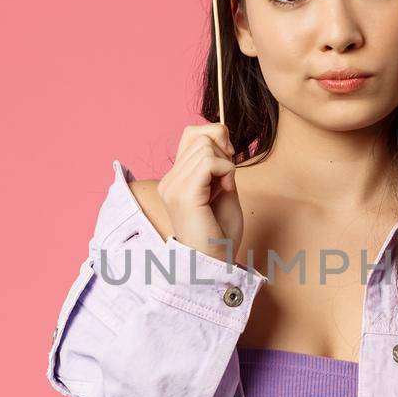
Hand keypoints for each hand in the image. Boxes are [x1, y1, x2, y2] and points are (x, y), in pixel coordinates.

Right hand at [159, 122, 243, 263]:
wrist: (215, 264)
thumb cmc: (221, 233)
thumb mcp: (223, 188)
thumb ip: (219, 162)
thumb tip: (221, 132)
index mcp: (175, 179)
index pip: (192, 133)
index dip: (216, 139)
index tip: (228, 163)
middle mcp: (169, 180)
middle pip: (200, 135)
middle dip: (223, 151)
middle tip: (228, 178)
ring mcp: (173, 186)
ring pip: (205, 145)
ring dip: (226, 164)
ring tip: (224, 189)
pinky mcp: (183, 194)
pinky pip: (210, 162)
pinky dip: (227, 171)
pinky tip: (225, 190)